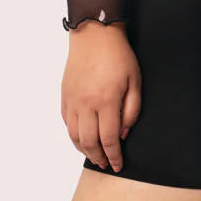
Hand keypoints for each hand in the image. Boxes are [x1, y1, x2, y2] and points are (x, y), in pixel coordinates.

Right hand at [61, 21, 142, 172]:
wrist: (94, 35)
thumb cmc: (118, 56)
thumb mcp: (135, 82)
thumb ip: (131, 111)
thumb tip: (123, 134)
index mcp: (106, 101)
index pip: (109, 140)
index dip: (114, 156)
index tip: (118, 165)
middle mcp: (86, 104)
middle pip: (89, 142)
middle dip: (99, 158)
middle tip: (106, 164)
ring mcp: (73, 100)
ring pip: (74, 136)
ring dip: (84, 151)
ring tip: (94, 157)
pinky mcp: (65, 96)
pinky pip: (67, 123)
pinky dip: (74, 136)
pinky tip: (82, 139)